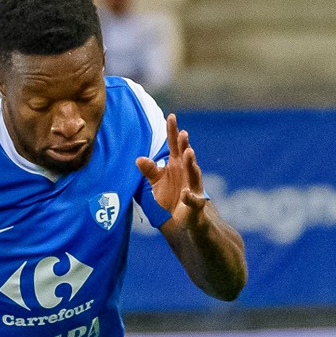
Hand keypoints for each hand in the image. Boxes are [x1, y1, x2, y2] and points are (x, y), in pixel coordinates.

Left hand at [136, 112, 207, 229]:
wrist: (184, 220)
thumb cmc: (171, 197)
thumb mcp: (156, 183)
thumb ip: (149, 170)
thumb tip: (138, 159)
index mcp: (177, 164)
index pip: (175, 145)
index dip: (173, 131)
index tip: (171, 116)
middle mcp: (187, 172)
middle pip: (186, 156)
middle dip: (185, 145)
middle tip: (183, 133)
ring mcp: (194, 187)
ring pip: (194, 174)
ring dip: (191, 163)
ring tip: (188, 153)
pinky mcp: (196, 205)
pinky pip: (193, 200)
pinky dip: (189, 197)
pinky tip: (184, 194)